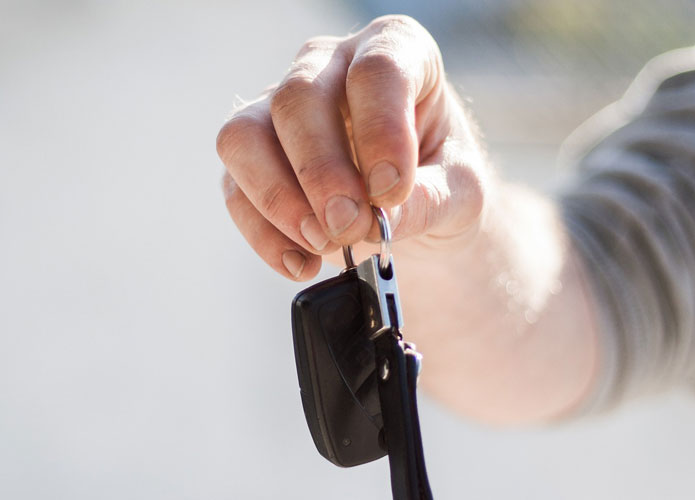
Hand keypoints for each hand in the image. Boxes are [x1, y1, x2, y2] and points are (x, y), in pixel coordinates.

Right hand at [217, 15, 488, 280]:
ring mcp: (279, 105)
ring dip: (278, 199)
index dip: (381, 131)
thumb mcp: (460, 192)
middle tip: (349, 227)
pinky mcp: (251, 154)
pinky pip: (234, 187)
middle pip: (298, 99)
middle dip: (321, 172)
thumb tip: (379, 220)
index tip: (393, 191)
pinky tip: (302, 262)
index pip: (376, 70)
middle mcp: (329, 65)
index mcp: (395, 49)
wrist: (414, 205)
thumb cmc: (441, 178)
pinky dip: (265, 234)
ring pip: (245, 135)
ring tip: (323, 244)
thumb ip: (428, 201)